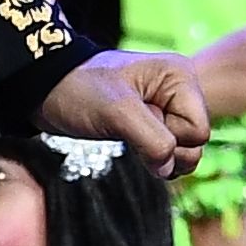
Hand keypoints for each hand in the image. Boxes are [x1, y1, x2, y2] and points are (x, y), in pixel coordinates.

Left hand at [36, 48, 209, 174]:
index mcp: (180, 77)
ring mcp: (166, 108)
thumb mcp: (116, 112)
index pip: (199, 131)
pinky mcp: (151, 123)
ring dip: (156, 156)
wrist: (46, 89)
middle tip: (129, 128)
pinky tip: (127, 142)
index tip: (138, 123)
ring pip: (183, 152)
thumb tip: (169, 167)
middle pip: (195, 144)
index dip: (171, 138)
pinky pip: (167, 153)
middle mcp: (178, 91)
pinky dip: (150, 157)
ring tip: (126, 134)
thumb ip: (152, 140)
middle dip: (164, 149)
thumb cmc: (79, 90)